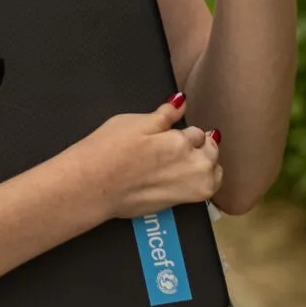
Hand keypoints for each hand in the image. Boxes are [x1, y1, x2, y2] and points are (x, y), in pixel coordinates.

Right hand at [65, 96, 221, 222]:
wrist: (92, 187)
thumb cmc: (108, 152)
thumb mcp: (135, 122)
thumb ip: (165, 114)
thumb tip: (181, 101)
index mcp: (183, 143)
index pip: (198, 132)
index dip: (184, 132)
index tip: (171, 134)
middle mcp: (194, 168)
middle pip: (211, 151)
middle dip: (199, 146)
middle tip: (174, 147)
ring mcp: (190, 190)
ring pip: (212, 173)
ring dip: (204, 165)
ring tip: (178, 163)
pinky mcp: (180, 205)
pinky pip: (203, 190)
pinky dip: (199, 183)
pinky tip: (178, 178)